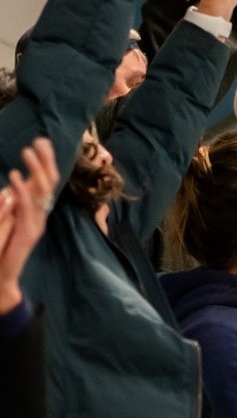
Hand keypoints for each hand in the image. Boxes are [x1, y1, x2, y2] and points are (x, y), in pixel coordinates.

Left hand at [0, 139, 58, 313]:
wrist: (2, 277)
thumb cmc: (0, 249)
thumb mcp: (5, 220)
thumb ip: (10, 204)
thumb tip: (12, 186)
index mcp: (35, 210)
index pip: (46, 181)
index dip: (46, 161)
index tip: (41, 141)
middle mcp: (40, 215)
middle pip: (49, 183)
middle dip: (46, 161)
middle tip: (39, 141)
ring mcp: (36, 224)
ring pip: (43, 191)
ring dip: (36, 169)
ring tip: (27, 151)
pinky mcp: (28, 233)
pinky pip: (27, 208)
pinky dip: (22, 190)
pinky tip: (15, 176)